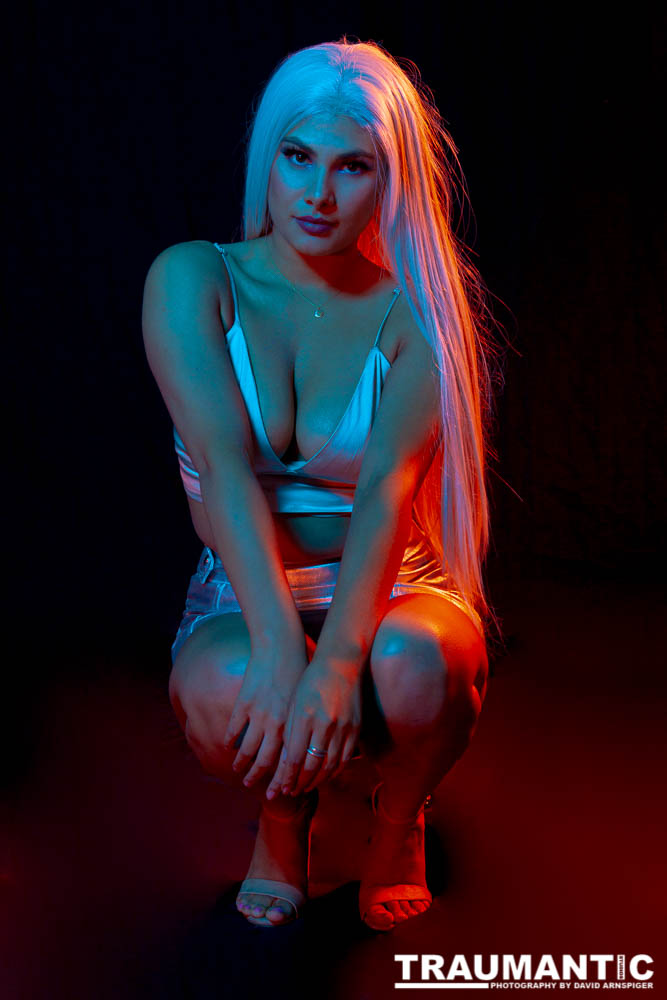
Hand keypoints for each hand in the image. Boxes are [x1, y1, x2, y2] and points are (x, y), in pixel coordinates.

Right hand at [222, 631, 316, 787]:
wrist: (281, 646)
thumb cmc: (301, 672)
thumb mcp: (307, 701)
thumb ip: (304, 725)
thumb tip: (307, 749)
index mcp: (295, 724)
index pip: (287, 763)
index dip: (281, 780)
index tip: (278, 793)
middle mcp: (277, 724)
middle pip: (265, 761)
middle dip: (258, 778)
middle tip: (251, 787)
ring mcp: (258, 714)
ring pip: (246, 749)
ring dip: (241, 764)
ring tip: (237, 771)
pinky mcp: (244, 703)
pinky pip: (234, 729)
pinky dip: (230, 741)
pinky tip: (228, 747)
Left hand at [266, 655, 362, 799]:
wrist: (341, 663)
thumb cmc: (311, 681)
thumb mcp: (295, 703)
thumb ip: (291, 733)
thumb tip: (286, 763)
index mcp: (306, 716)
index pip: (295, 758)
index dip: (288, 777)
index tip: (281, 788)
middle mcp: (326, 724)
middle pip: (313, 766)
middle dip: (300, 783)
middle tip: (291, 792)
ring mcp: (344, 727)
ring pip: (330, 766)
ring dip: (317, 781)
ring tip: (305, 787)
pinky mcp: (356, 728)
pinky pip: (345, 758)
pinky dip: (334, 771)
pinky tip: (325, 776)